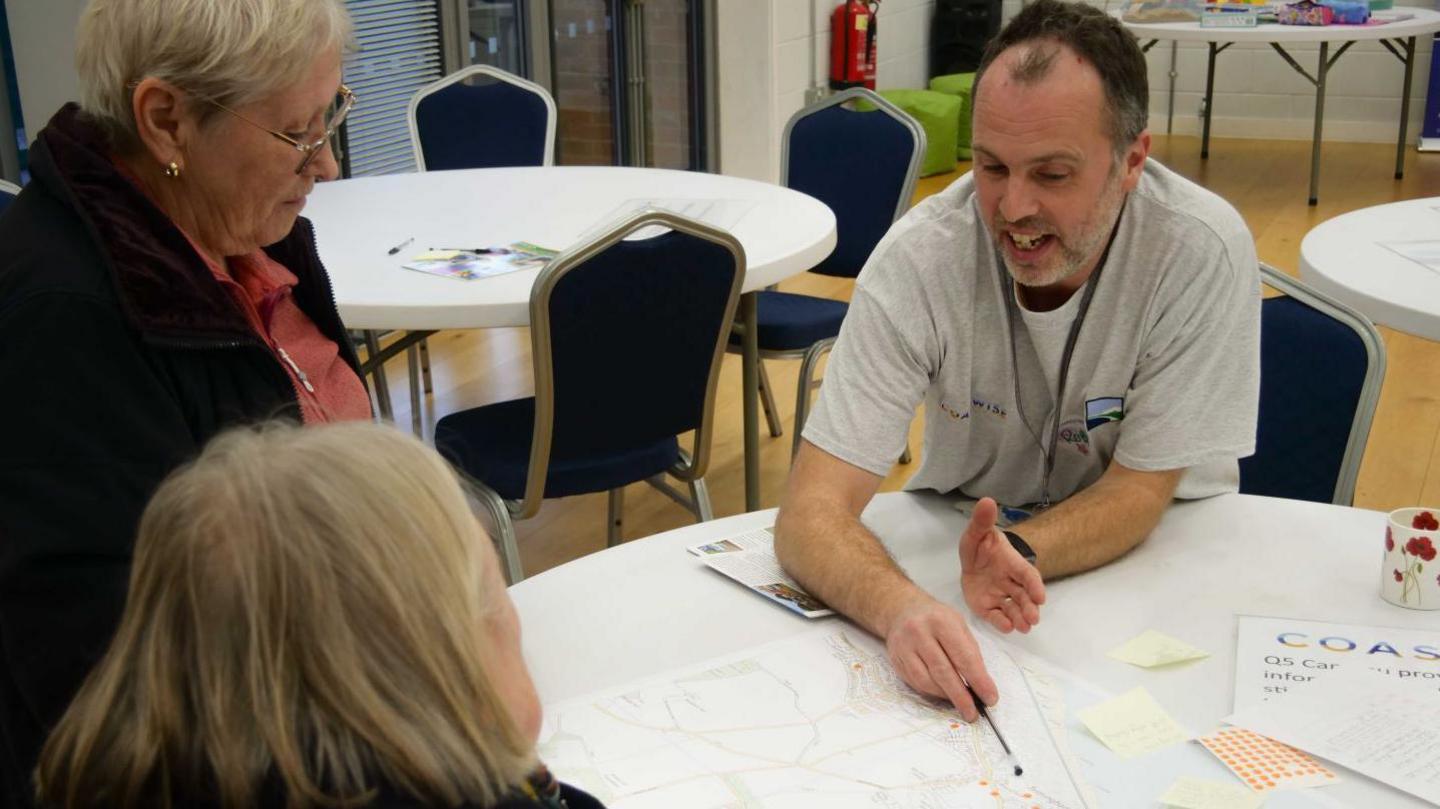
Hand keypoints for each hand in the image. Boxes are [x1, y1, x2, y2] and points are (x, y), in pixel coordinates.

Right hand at [884, 593, 998, 720]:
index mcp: (941, 621)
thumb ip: (970, 653)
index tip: (990, 698)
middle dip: (961, 696)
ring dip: (946, 696)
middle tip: (973, 712)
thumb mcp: (959, 625)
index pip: (963, 657)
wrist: (903, 610)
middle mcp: (919, 632)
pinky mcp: (895, 659)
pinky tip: (943, 694)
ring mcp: (904, 646)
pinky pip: (915, 682)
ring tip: (960, 704)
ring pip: (926, 680)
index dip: (978, 680)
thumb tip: (981, 685)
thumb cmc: (937, 619)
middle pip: (943, 672)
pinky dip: (932, 692)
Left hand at [959, 497, 1045, 632]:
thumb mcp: (976, 532)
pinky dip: (1002, 622)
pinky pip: (996, 615)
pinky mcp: (988, 606)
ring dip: (1020, 617)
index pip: (1026, 574)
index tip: (1041, 597)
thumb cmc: (980, 545)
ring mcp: (1000, 595)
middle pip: (1023, 595)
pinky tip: (1007, 628)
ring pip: (1013, 607)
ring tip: (1025, 628)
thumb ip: (982, 521)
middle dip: (1029, 606)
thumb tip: (987, 501)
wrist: (971, 559)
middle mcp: (1009, 581)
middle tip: (1033, 619)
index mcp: (1011, 563)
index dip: (1034, 585)